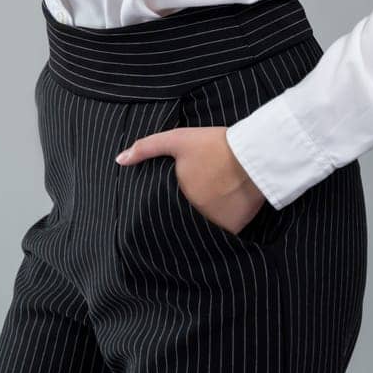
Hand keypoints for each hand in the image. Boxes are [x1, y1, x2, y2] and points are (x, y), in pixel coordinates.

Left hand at [116, 125, 268, 234]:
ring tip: (215, 200)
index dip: (167, 205)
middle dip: (188, 211)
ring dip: (206, 219)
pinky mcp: (234, 230)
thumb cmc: (214, 145)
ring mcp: (213, 226)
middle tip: (201, 194)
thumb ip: (147, 148)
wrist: (253, 154)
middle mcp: (193, 218)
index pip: (164, 211)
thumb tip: (119, 160)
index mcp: (177, 198)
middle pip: (185, 219)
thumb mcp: (178, 140)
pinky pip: (224, 233)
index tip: (178, 196)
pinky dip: (224, 224)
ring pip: (204, 227)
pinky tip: (228, 208)